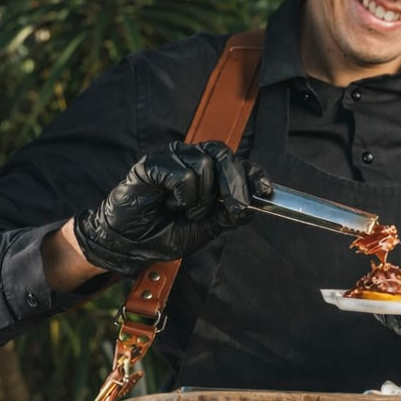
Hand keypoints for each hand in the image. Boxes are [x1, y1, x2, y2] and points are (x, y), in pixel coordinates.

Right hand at [73, 141, 271, 275]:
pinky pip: (182, 174)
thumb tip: (252, 203)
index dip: (254, 174)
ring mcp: (171, 157)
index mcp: (207, 171)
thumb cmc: (167, 232)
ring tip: (184, 210)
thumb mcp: (208, 227)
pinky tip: (171, 204)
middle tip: (232, 208)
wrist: (134, 245)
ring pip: (204, 165)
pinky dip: (182, 196)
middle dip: (234, 185)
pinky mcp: (152, 163)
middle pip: (225, 156)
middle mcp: (190, 157)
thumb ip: (230, 213)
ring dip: (200, 198)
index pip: (238, 162)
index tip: (266, 190)